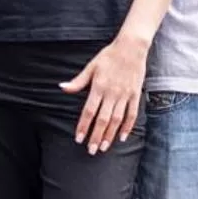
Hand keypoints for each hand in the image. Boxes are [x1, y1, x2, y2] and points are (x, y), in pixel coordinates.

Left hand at [60, 34, 148, 153]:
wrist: (131, 47)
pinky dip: (128, 127)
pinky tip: (122, 137)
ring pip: (117, 120)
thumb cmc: (108, 56)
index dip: (83, 125)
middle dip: (96, 136)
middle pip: (103, 119)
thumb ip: (78, 81)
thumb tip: (62, 87)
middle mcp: (112, 93)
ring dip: (110, 135)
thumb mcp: (91, 67)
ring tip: (103, 147)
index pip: (89, 111)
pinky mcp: (135, 95)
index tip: (78, 138)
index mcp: (99, 87)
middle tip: (91, 150)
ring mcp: (125, 95)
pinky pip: (132, 114)